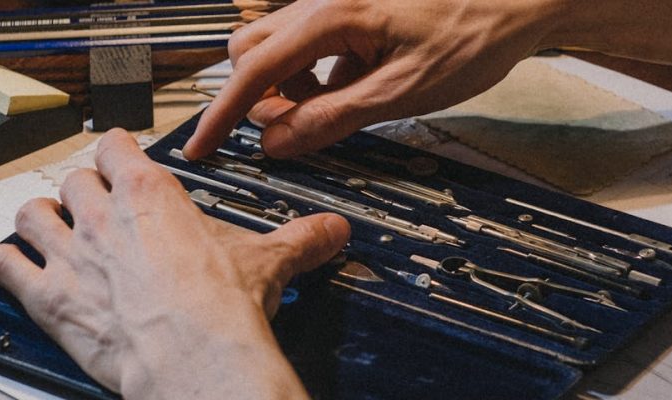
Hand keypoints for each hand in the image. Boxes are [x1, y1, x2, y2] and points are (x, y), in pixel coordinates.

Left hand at [0, 129, 349, 398]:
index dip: (116, 150)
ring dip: (39, 218)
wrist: (194, 355)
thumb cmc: (222, 306)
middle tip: (96, 204)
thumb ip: (301, 239)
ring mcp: (69, 255)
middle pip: (72, 179)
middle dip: (82, 190)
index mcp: (150, 194)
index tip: (122, 156)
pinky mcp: (48, 297)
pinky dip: (7, 264)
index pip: (116, 146)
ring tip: (51, 227)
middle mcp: (102, 216)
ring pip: (30, 212)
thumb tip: (333, 231)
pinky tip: (18, 268)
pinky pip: (4, 266)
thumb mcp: (269, 262)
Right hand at [186, 0, 561, 158]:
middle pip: (251, 52)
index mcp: (328, 16)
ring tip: (337, 109)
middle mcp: (321, 1)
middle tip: (295, 130)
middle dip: (257, 97)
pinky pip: (311, 46)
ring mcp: (335, 4)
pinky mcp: (352, 12)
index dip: (222, 116)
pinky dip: (316, 76)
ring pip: (278, 48)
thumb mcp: (401, 92)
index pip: (254, 73)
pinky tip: (356, 89)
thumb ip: (332, 118)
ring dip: (289, 88)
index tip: (200, 148)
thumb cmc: (472, 35)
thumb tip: (277, 142)